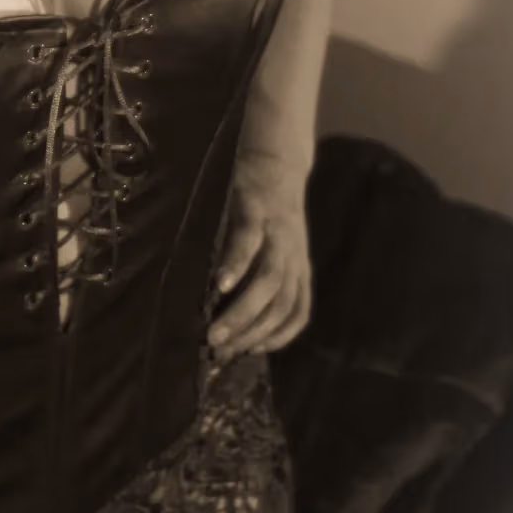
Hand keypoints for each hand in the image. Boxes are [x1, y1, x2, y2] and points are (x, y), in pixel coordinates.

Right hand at [209, 149, 312, 356]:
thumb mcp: (276, 249)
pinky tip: (219, 285)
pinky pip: (248, 243)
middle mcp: (292, 256)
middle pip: (279, 304)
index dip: (277, 337)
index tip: (249, 352)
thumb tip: (231, 316)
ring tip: (214, 330)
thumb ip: (261, 279)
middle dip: (250, 331)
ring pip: (267, 281)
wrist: (276, 160)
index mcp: (299, 269)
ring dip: (241, 311)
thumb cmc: (269, 214)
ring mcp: (276, 235)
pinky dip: (236, 266)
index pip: (297, 313)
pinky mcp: (256, 211)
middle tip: (219, 348)